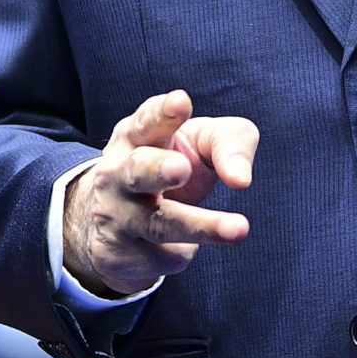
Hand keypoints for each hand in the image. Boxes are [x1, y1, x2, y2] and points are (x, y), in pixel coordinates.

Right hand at [63, 89, 258, 297]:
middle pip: (138, 170)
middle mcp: (118, 173)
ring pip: (159, 223)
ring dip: (200, 226)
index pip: (148, 120)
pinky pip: (167, 256)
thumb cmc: (171, 163)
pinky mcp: (118, 254)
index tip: (182, 102)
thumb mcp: (199, 142)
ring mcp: (115, 215)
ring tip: (239, 228)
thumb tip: (241, 179)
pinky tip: (181, 242)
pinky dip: (184, 250)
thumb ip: (229, 142)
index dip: (164, 113)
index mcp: (136, 136)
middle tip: (181, 168)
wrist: (119, 222)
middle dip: (158, 169)